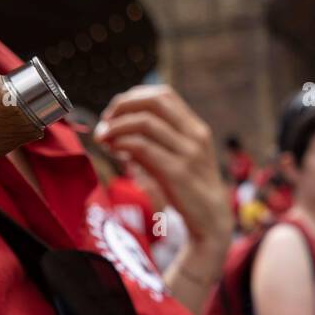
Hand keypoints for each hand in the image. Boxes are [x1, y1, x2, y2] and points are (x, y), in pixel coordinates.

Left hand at [96, 85, 232, 258]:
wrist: (211, 220)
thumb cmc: (188, 189)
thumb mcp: (176, 159)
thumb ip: (153, 142)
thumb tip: (116, 130)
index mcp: (196, 128)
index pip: (163, 95)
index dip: (134, 97)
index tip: (115, 112)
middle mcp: (195, 136)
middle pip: (155, 102)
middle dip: (123, 106)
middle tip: (105, 121)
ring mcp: (188, 153)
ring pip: (145, 123)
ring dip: (117, 126)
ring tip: (104, 139)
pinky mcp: (177, 173)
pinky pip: (143, 147)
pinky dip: (123, 143)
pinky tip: (114, 151)